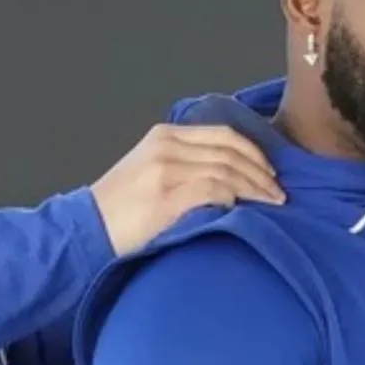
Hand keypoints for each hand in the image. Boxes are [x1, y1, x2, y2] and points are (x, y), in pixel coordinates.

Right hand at [89, 123, 285, 256]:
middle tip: (279, 193)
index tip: (270, 172)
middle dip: (261, 172)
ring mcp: (166, 170)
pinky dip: (234, 198)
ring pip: (226, 170)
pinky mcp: (166, 196)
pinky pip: (213, 189)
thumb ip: (183, 163)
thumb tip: (230, 175)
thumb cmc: (119, 207)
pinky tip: (243, 210)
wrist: (85, 229)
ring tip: (271, 204)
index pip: (223, 135)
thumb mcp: (149, 169)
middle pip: (230, 151)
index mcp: (165, 135)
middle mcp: (167, 146)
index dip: (254, 152)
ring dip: (255, 188)